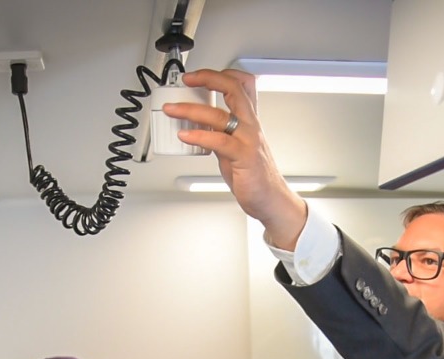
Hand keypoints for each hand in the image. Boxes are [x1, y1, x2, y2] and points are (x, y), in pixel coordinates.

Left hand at [162, 69, 307, 248]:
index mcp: (249, 120)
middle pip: (233, 88)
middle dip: (208, 78)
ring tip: (172, 110)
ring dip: (190, 109)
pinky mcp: (243, 157)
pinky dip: (199, 136)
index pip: (243, 84)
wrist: (271, 199)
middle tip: (187, 79)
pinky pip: (219, 141)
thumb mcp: (236, 146)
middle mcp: (250, 125)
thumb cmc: (254, 175)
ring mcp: (248, 139)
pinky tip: (185, 136)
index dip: (220, 74)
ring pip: (219, 114)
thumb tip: (198, 126)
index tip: (198, 75)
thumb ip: (220, 133)